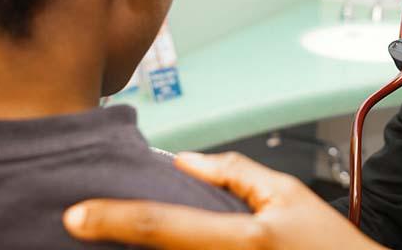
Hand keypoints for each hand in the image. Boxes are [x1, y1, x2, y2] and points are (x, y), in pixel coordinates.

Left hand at [63, 151, 386, 249]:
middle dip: (118, 239)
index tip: (75, 215)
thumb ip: (235, 174)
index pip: (162, 225)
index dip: (113, 219)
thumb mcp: (287, 196)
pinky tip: (157, 246)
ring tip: (119, 234)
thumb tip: (186, 161)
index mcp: (239, 240)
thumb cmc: (326, 247)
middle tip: (89, 226)